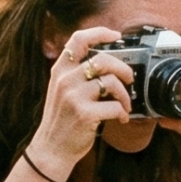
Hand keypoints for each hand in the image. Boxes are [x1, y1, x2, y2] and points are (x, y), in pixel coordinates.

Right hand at [29, 26, 134, 176]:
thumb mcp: (61, 90)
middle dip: (123, 69)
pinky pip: (115, 106)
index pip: (78, 39)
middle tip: (129, 79)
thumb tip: (108, 62)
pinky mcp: (84, 114)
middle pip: (103, 59)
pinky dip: (123, 112)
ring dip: (125, 95)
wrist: (51, 149)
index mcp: (60, 70)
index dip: (100, 33)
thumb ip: (77, 74)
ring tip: (124, 105)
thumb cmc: (62, 120)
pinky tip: (120, 118)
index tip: (116, 36)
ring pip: (112, 82)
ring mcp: (74, 96)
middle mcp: (65, 80)